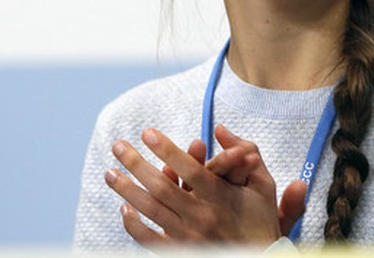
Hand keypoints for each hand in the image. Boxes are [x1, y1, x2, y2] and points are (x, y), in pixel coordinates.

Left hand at [105, 127, 283, 244]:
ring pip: (151, 211)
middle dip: (136, 164)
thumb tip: (220, 129)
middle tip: (118, 145)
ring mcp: (189, 237)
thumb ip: (245, 153)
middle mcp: (202, 217)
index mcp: (221, 197)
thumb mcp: (262, 183)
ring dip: (127, 189)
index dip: (167, 149)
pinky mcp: (181, 252)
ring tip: (110, 173)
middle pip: (162, 187)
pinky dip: (133, 225)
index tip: (147, 132)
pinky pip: (150, 240)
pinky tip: (124, 209)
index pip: (189, 169)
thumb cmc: (260, 218)